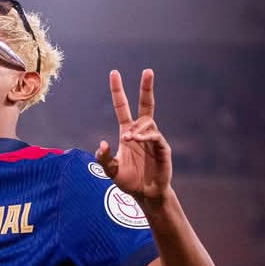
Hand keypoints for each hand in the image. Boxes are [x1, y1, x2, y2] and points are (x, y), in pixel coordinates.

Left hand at [96, 69, 172, 202]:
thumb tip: (102, 143)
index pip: (122, 106)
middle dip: (146, 88)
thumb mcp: (110, 170)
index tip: (114, 73)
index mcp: (128, 132)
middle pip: (146, 104)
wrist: (145, 195)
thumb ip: (103, 158)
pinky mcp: (162, 148)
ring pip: (147, 122)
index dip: (118, 90)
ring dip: (136, 128)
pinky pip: (155, 136)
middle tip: (148, 70)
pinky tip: (137, 139)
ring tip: (128, 139)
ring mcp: (153, 139)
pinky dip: (146, 135)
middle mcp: (141, 132)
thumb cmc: (129, 181)